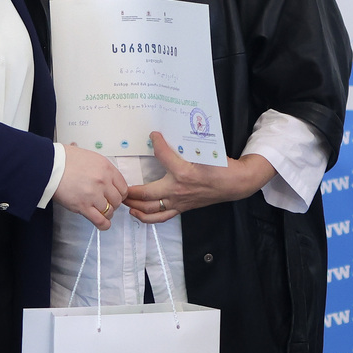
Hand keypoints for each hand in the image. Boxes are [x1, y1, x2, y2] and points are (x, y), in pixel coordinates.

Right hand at [52, 145, 128, 229]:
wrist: (50, 165)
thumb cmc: (65, 159)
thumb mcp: (90, 157)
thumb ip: (101, 168)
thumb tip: (107, 176)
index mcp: (106, 168)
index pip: (123, 186)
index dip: (120, 193)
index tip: (116, 196)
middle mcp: (103, 181)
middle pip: (117, 200)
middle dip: (113, 203)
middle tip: (106, 203)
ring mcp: (94, 195)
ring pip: (110, 211)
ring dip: (106, 213)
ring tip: (100, 211)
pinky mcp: (83, 206)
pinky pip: (100, 220)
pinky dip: (103, 224)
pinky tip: (103, 224)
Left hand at [124, 132, 274, 222]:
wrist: (234, 184)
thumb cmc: (220, 167)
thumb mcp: (204, 152)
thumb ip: (185, 146)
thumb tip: (169, 135)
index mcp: (183, 172)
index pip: (162, 155)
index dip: (157, 143)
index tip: (153, 135)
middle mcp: (178, 190)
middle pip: (145, 193)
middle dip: (129, 190)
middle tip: (117, 184)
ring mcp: (178, 202)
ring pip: (150, 209)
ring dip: (134, 205)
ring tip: (122, 200)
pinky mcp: (181, 208)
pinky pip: (161, 217)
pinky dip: (146, 217)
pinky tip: (136, 213)